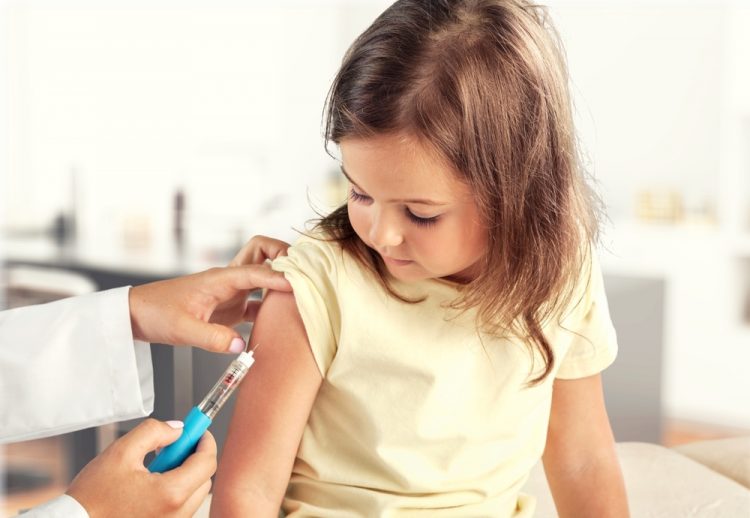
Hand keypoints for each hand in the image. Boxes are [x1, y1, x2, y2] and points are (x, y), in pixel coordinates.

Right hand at [66, 419, 216, 517]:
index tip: (198, 431)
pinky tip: (150, 485)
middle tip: (173, 447)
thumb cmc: (91, 498)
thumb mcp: (121, 452)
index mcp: (171, 494)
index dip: (204, 441)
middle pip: (204, 479)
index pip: (207, 462)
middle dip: (194, 458)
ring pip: (193, 494)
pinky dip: (174, 492)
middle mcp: (176, 514)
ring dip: (184, 475)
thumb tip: (177, 429)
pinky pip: (180, 508)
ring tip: (154, 468)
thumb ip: (154, 432)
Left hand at [129, 235, 290, 352]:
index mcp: (220, 278)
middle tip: (303, 271)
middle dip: (284, 255)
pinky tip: (282, 320)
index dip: (279, 277)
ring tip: (301, 291)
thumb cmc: (155, 313)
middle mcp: (229, 280)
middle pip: (263, 252)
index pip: (257, 271)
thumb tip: (240, 346)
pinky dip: (273, 305)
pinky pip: (258, 300)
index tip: (299, 285)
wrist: (136, 315)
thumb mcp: (182, 329)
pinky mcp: (229, 307)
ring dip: (281, 277)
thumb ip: (212, 337)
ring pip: (264, 274)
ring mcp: (231, 292)